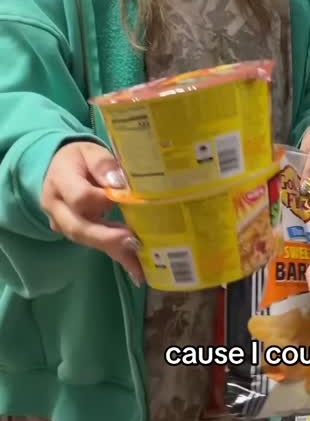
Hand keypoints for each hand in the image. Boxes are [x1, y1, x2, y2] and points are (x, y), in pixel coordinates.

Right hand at [42, 142, 144, 283]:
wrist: (59, 168)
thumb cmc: (79, 158)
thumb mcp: (91, 151)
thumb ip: (104, 164)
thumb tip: (120, 183)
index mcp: (60, 181)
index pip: (80, 197)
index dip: (104, 200)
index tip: (128, 196)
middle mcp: (57, 208)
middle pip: (80, 228)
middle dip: (109, 238)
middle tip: (136, 243)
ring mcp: (63, 225)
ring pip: (88, 240)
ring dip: (116, 251)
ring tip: (142, 263)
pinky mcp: (76, 234)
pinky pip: (96, 246)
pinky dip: (117, 256)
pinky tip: (137, 270)